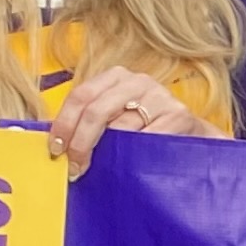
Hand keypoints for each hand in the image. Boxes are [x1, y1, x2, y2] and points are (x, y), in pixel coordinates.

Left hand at [47, 70, 208, 170]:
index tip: (55, 149)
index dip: (64, 124)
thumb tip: (56, 142)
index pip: (80, 95)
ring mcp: (159, 96)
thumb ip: (89, 120)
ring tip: (98, 169)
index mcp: (115, 76)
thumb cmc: (145, 127)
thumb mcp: (115, 115)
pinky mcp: (178, 114)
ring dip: (106, 153)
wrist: (189, 134)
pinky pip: (147, 139)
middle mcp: (137, 80)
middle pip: (96, 111)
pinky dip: (133, 154)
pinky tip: (127, 164)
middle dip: (80, 142)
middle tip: (74, 166)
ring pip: (121, 128)